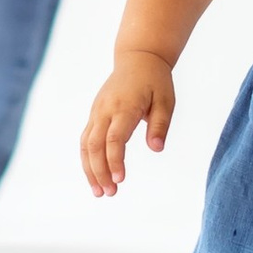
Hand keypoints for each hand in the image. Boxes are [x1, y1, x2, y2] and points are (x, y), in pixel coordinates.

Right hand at [83, 52, 176, 196]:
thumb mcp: (166, 100)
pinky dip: (87, 159)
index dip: (115, 160)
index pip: (115, 138)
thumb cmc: (155, 81)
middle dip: (100, 171)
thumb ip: (160, 125)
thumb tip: (156, 148)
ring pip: (86, 144)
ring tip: (99, 192)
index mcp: (125, 107)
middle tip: (110, 193)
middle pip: (95, 145)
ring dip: (90, 170)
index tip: (120, 180)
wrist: (137, 58)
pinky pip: (86, 139)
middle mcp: (106, 110)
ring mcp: (97, 112)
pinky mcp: (94, 114)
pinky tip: (95, 176)